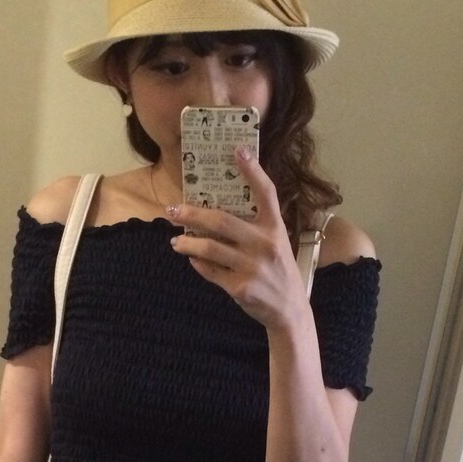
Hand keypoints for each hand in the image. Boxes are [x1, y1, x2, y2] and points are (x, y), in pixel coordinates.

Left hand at [168, 150, 307, 331]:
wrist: (290, 311)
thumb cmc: (279, 271)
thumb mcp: (277, 244)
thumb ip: (256, 227)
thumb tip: (216, 212)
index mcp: (275, 228)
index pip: (266, 193)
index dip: (252, 170)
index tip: (237, 150)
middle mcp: (265, 244)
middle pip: (222, 221)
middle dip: (192, 214)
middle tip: (173, 209)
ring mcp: (252, 267)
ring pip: (210, 248)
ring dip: (187, 243)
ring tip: (175, 240)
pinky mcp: (240, 288)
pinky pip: (211, 271)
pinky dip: (198, 263)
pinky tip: (191, 259)